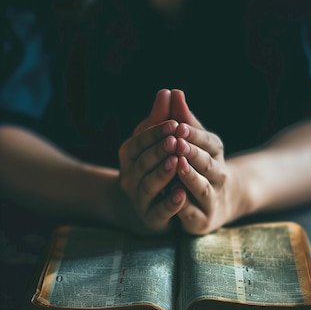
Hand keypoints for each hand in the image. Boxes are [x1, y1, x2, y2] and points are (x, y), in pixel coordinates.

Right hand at [118, 89, 187, 232]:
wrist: (148, 205)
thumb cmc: (155, 164)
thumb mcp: (158, 140)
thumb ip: (163, 118)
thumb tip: (168, 91)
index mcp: (129, 156)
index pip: (138, 142)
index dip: (155, 133)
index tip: (174, 123)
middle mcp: (130, 177)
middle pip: (142, 163)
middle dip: (159, 151)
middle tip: (176, 141)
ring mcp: (139, 199)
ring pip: (148, 186)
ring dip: (163, 174)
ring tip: (177, 163)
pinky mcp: (152, 218)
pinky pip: (159, 211)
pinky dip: (169, 204)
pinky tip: (181, 194)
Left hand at [170, 90, 236, 233]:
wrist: (218, 204)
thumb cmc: (198, 165)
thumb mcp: (191, 140)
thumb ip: (181, 119)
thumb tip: (173, 91)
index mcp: (215, 152)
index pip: (208, 141)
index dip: (194, 134)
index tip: (178, 125)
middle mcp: (217, 175)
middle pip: (207, 163)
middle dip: (193, 153)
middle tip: (177, 142)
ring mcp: (211, 198)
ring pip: (202, 187)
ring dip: (190, 176)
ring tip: (178, 165)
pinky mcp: (202, 219)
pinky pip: (193, 213)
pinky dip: (184, 205)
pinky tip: (174, 195)